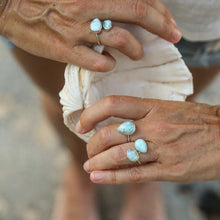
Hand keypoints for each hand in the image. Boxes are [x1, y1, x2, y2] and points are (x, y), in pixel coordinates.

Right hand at [0, 0, 180, 70]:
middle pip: (137, 15)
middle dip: (162, 28)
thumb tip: (126, 8)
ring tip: (138, 54)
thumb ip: (103, 0)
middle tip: (174, 37)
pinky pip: (98, 62)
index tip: (172, 24)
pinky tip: (109, 64)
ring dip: (135, 49)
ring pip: (121, 39)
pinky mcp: (65, 51)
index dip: (160, 11)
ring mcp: (77, 30)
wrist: (10, 6)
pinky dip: (109, 64)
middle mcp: (88, 6)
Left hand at [76, 96, 219, 183]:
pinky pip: (134, 174)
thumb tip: (120, 122)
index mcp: (153, 106)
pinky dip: (111, 177)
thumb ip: (145, 114)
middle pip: (109, 134)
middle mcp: (154, 126)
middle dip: (92, 144)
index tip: (82, 124)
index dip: (91, 114)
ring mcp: (161, 149)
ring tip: (90, 166)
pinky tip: (97, 177)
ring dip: (97, 162)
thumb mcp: (170, 108)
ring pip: (118, 155)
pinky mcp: (170, 170)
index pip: (113, 104)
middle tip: (89, 150)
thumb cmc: (198, 120)